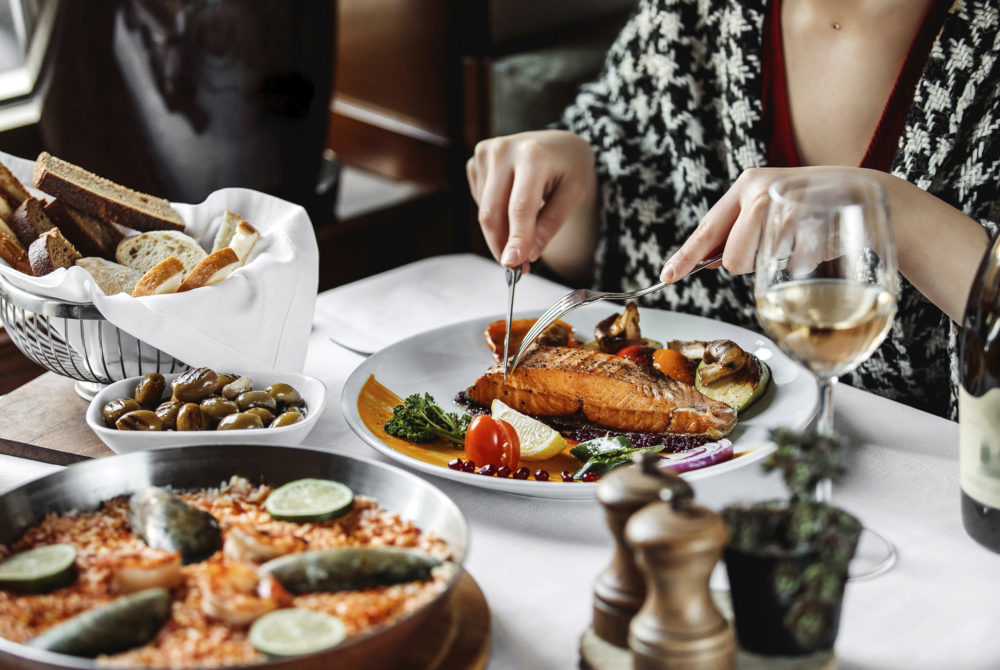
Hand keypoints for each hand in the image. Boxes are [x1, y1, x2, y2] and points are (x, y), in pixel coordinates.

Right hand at [466, 130, 595, 269]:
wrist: (558, 144)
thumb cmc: (569, 168)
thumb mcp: (574, 194)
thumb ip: (550, 224)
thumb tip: (527, 255)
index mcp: (533, 154)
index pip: (520, 206)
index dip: (516, 238)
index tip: (514, 265)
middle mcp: (503, 150)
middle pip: (493, 213)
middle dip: (502, 245)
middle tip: (518, 267)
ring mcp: (485, 153)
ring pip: (484, 211)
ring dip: (501, 232)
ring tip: (525, 229)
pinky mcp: (476, 160)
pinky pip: (480, 202)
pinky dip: (495, 214)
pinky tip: (512, 203)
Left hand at [660, 167, 809, 281]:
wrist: (867, 191)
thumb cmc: (812, 207)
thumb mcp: (769, 209)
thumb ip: (739, 230)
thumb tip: (706, 260)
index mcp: (746, 184)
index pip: (707, 229)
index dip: (686, 257)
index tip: (667, 276)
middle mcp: (760, 189)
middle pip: (734, 259)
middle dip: (752, 263)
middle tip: (777, 243)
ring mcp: (785, 203)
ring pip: (760, 263)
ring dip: (779, 261)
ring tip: (799, 236)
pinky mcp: (811, 221)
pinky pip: (794, 265)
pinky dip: (806, 261)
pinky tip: (817, 239)